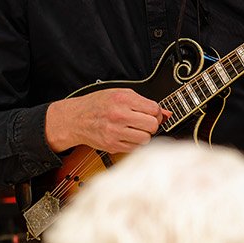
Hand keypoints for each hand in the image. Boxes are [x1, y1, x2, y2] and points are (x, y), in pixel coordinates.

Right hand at [45, 86, 168, 153]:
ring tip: (134, 129)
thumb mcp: (120, 94)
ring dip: (143, 135)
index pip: (154, 109)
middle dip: (151, 124)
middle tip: (143, 122)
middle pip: (152, 125)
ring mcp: (115, 132)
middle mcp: (119, 115)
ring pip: (146, 138)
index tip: (151, 113)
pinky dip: (134, 143)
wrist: (76, 119)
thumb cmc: (98, 105)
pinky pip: (135, 148)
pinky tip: (126, 136)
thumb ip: (144, 102)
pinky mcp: (112, 145)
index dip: (155, 112)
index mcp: (122, 99)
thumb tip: (167, 114)